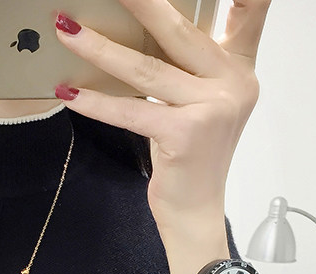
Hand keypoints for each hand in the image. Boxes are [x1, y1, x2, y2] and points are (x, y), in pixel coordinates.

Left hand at [54, 0, 270, 230]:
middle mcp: (233, 84)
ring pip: (145, 70)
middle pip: (179, 31)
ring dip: (99, 48)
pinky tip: (68, 91)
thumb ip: (189, 65)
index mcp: (239, 69)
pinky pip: (130, 111)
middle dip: (140, 3)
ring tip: (66, 29)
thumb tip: (143, 29)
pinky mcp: (184, 134)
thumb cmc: (191, 155)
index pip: (249, 14)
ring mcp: (211, 109)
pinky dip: (95, 102)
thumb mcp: (201, 102)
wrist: (195, 210)